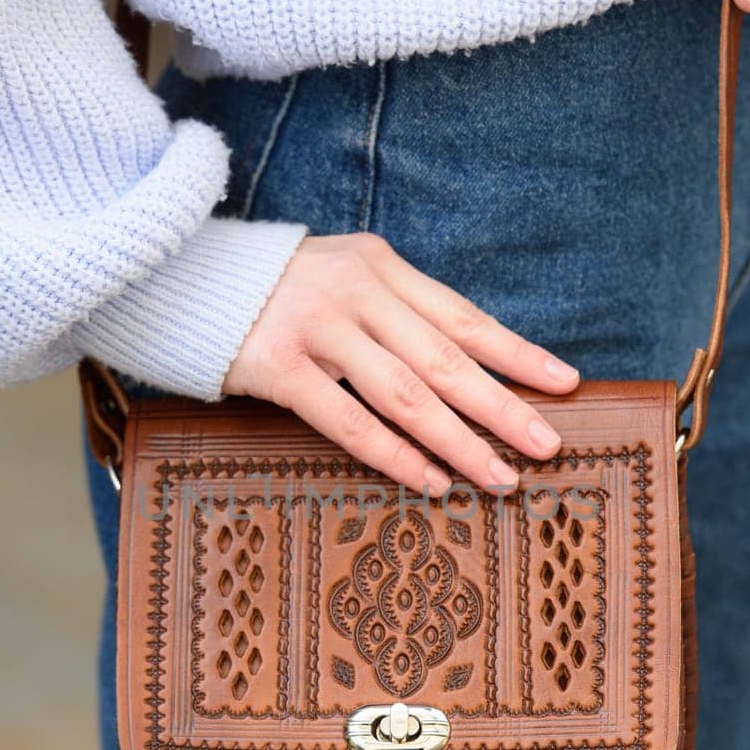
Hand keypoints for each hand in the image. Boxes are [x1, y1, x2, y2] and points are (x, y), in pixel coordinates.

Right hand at [222, 233, 578, 494]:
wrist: (183, 279)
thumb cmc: (279, 294)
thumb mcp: (344, 282)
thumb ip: (396, 313)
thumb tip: (471, 371)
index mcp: (380, 267)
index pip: (463, 316)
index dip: (518, 353)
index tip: (565, 384)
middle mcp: (355, 291)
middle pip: (445, 358)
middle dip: (502, 406)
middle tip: (546, 446)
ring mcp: (316, 327)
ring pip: (406, 393)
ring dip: (459, 440)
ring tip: (499, 477)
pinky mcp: (278, 366)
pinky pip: (349, 420)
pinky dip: (394, 455)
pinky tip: (429, 482)